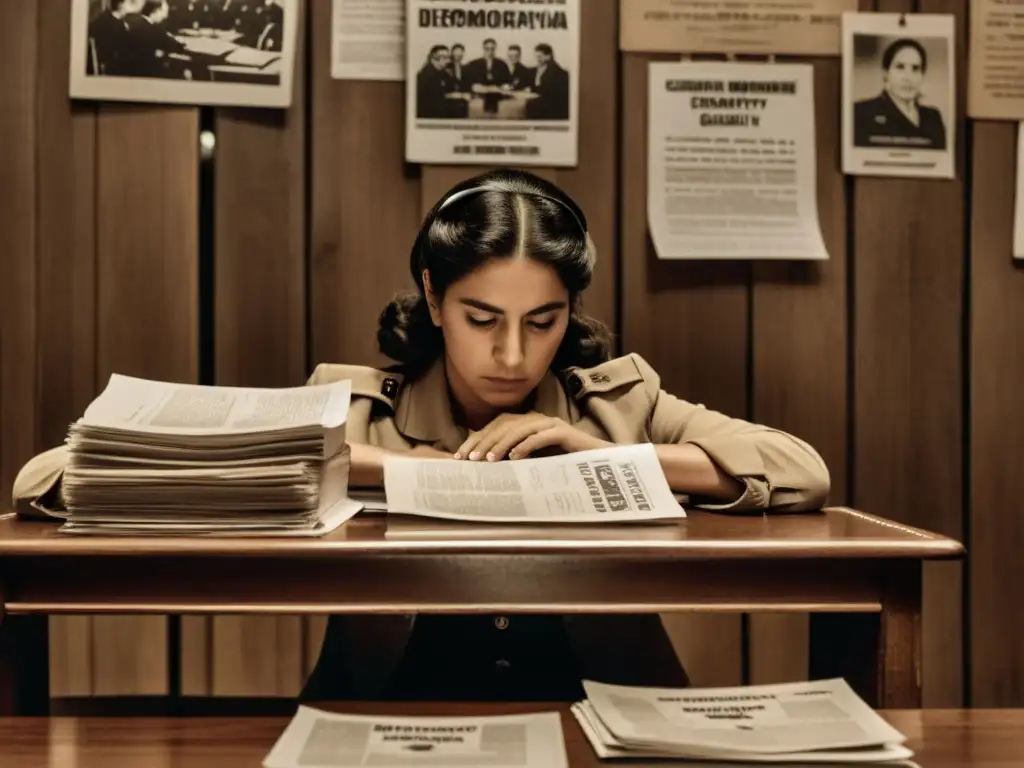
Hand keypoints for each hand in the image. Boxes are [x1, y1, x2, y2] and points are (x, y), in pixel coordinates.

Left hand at [454, 413, 609, 461]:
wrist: (598, 462)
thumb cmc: (563, 463)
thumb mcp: (532, 462)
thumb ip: (513, 460)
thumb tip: (484, 469)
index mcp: (527, 424)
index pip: (496, 425)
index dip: (477, 438)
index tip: (460, 456)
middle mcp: (536, 419)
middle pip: (504, 424)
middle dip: (484, 441)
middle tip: (469, 459)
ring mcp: (550, 424)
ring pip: (520, 428)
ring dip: (501, 444)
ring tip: (488, 460)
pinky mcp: (563, 432)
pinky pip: (541, 436)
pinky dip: (526, 445)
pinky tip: (514, 458)